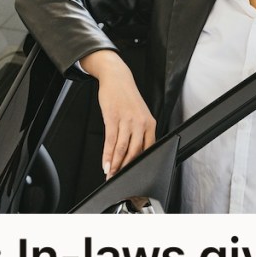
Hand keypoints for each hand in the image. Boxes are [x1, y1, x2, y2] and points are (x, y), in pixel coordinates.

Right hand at [80, 50, 156, 179]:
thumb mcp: (140, 114)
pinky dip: (107, 155)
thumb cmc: (127, 97)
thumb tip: (134, 152)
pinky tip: (105, 164)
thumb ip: (140, 131)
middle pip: (135, 152)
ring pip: (122, 149)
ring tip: (110, 175)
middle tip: (118, 179)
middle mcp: (141, 123)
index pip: (148, 149)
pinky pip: (111, 141)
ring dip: (115, 165)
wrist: (117, 78)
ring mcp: (127, 120)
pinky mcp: (113, 118)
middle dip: (126, 168)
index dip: (140, 164)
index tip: (133, 174)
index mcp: (150, 123)